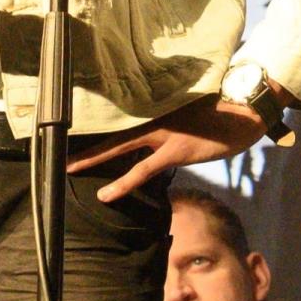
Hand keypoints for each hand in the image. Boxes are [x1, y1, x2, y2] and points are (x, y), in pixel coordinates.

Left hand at [69, 94, 269, 202]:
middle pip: (111, 128)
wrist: (245, 111)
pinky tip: (106, 196)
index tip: (75, 122)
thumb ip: (171, 109)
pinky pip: (142, 170)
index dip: (98, 120)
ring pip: (118, 147)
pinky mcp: (174, 150)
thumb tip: (158, 116)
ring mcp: (162, 133)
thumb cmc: (222, 108)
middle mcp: (154, 117)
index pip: (120, 113)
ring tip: (67, 167)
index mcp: (157, 105)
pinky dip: (122, 183)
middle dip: (83, 137)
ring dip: (91, 158)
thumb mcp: (192, 104)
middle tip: (55, 142)